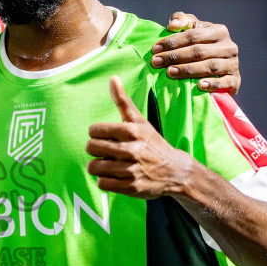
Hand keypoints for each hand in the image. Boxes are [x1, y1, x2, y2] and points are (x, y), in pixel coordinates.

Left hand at [86, 76, 192, 198]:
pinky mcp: (131, 187)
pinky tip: (115, 176)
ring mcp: (131, 169)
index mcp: (132, 131)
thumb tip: (112, 78)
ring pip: (94, 167)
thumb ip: (123, 101)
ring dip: (99, 167)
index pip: (94, 131)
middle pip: (91, 148)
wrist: (175, 171)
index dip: (97, 135)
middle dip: (96, 151)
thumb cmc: (152, 144)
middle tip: (107, 152)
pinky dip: (105, 182)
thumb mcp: (139, 121)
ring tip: (111, 165)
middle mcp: (131, 149)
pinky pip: (102, 184)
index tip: (107, 138)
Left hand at [152, 12, 239, 93]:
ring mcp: (233, 64)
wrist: (222, 71)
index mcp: (219, 31)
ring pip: (209, 66)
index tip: (155, 49)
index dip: (173, 42)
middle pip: (199, 51)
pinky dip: (212, 84)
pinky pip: (224, 82)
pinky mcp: (235, 80)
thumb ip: (182, 20)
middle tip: (157, 62)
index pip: (193, 35)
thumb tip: (172, 25)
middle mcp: (229, 46)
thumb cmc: (202, 46)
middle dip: (175, 56)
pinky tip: (199, 86)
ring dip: (188, 70)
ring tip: (170, 72)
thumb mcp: (193, 30)